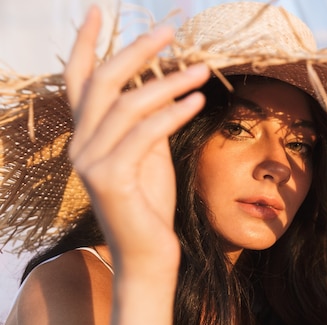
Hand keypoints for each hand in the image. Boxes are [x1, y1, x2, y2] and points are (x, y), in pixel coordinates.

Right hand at [65, 6, 209, 276]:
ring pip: (128, 105)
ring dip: (169, 82)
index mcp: (86, 135)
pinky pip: (145, 134)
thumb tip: (160, 88)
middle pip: (103, 82)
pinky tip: (198, 101)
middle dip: (136, 51)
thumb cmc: (150, 204)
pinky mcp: (110, 179)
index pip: (80, 80)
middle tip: (169, 30)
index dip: (86, 44)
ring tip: (202, 69)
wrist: (148, 254)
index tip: (98, 10)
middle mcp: (80, 145)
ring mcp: (90, 162)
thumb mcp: (148, 155)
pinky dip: (173, 114)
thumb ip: (145, 123)